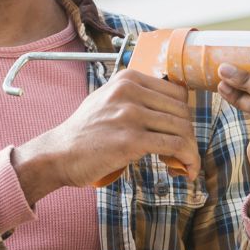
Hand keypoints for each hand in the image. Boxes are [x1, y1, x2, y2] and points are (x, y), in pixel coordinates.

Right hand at [11, 69, 199, 204]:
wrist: (58, 154)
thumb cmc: (84, 132)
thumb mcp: (108, 99)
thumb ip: (135, 97)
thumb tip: (169, 109)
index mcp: (128, 79)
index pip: (177, 92)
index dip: (184, 114)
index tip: (181, 131)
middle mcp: (130, 91)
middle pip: (182, 110)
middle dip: (189, 134)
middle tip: (184, 152)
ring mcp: (131, 114)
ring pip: (182, 128)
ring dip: (191, 150)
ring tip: (186, 164)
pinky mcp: (131, 140)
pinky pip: (175, 146)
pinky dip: (188, 159)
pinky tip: (187, 170)